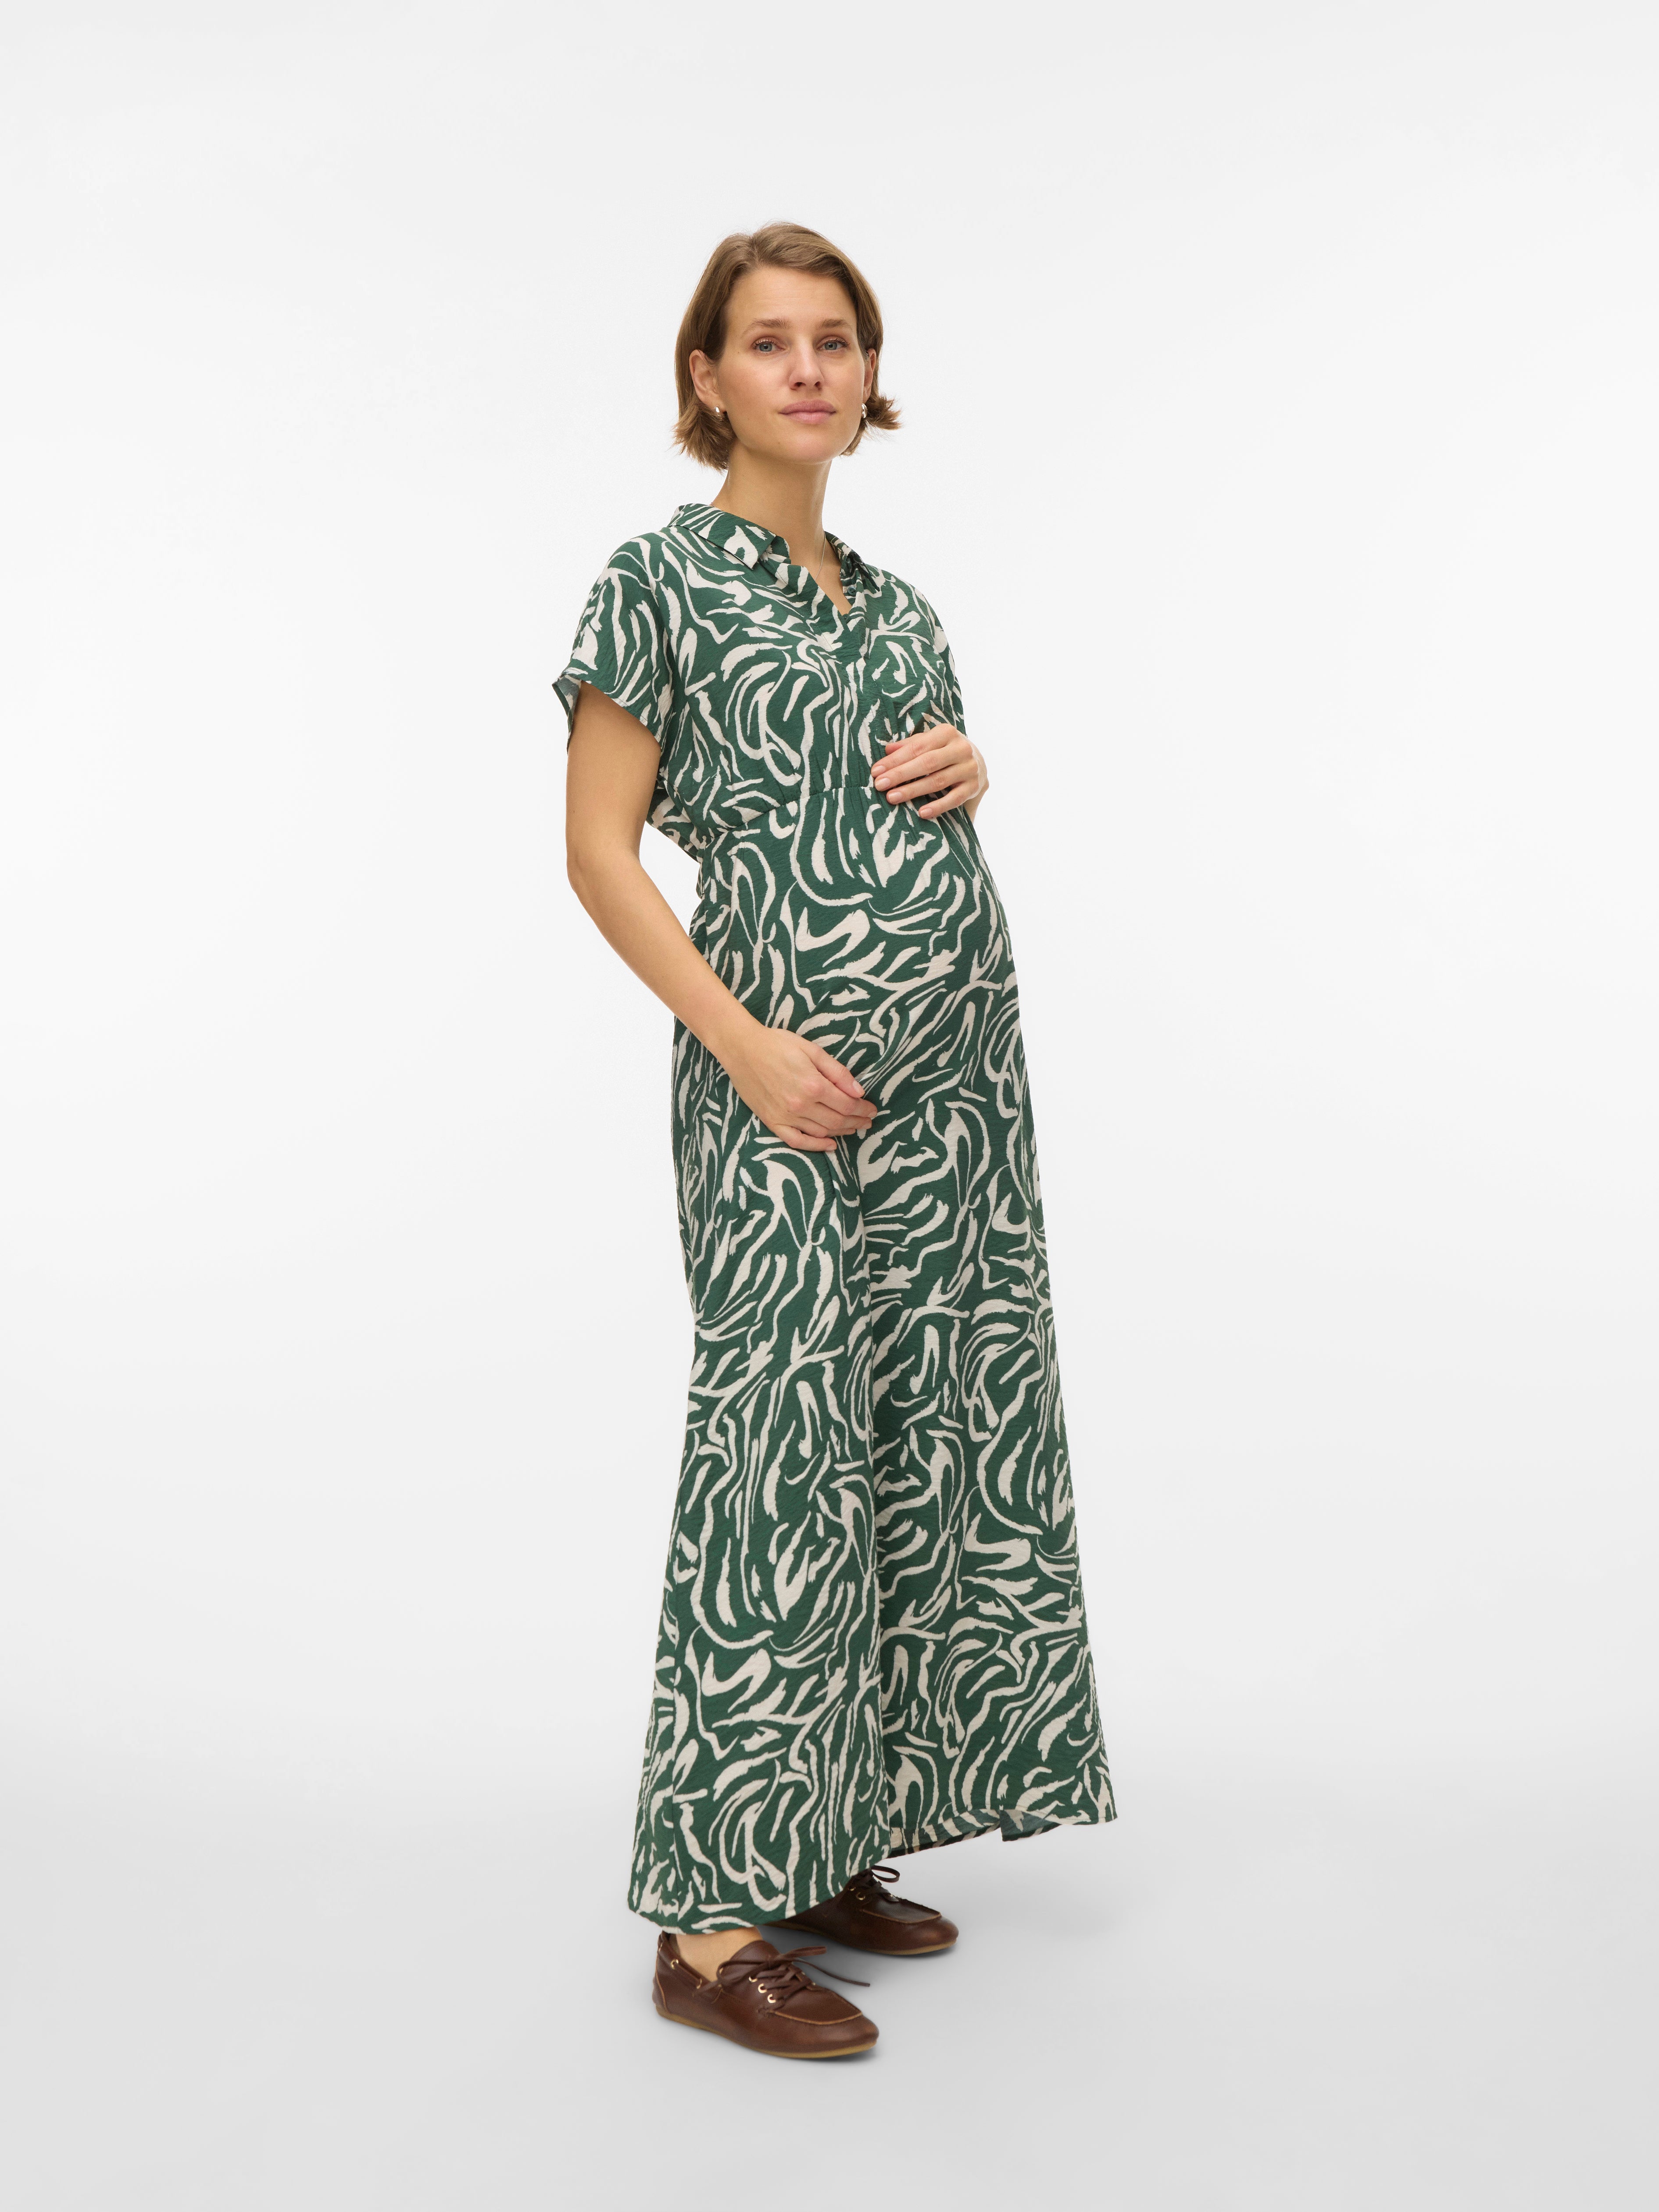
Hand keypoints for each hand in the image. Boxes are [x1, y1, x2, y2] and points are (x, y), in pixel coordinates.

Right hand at [720, 1020, 877, 1153]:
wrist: (741, 1049)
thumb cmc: (777, 1044)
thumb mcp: (812, 1050)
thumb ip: (837, 1072)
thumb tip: (859, 1091)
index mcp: (813, 1085)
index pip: (848, 1105)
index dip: (863, 1109)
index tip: (872, 1110)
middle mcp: (800, 1105)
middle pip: (837, 1121)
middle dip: (856, 1122)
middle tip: (867, 1122)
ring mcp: (785, 1116)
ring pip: (821, 1132)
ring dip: (841, 1133)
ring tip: (853, 1129)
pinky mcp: (772, 1121)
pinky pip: (797, 1141)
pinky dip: (815, 1145)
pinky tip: (829, 1145)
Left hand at [870, 721, 988, 819]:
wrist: (978, 763)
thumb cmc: (944, 751)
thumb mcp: (930, 743)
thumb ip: (910, 745)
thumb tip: (887, 749)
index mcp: (947, 733)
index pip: (917, 747)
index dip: (895, 760)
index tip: (876, 771)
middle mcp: (961, 749)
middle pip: (927, 763)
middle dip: (901, 774)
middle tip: (880, 785)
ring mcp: (970, 768)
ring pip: (938, 781)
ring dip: (913, 790)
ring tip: (892, 798)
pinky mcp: (974, 787)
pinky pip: (954, 799)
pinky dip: (938, 806)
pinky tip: (922, 813)